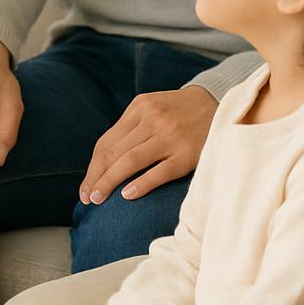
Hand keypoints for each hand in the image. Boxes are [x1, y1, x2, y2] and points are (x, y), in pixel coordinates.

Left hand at [78, 85, 217, 203]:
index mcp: (140, 107)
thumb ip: (131, 128)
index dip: (93, 167)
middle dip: (97, 177)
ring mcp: (169, 136)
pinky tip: (127, 195)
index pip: (107, 141)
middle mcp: (153, 119)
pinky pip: (159, 172)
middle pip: (114, 152)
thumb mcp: (153, 108)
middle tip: (87, 199)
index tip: (85, 188)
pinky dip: (141, 184)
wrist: (218, 105)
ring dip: (110, 182)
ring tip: (98, 199)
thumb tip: (103, 162)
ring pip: (130, 161)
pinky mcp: (186, 154)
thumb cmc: (178, 113)